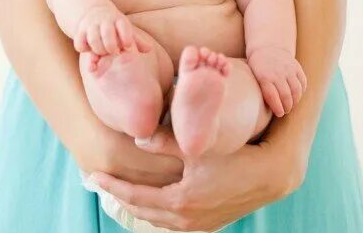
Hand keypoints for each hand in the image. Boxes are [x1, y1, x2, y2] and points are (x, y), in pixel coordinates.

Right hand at [75, 5, 151, 69]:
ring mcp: (91, 25)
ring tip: (102, 53)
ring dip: (98, 49)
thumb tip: (149, 49)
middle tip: (113, 51)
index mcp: (118, 20)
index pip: (123, 27)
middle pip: (107, 33)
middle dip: (110, 45)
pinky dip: (83, 48)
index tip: (128, 46)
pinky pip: (79, 42)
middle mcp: (104, 21)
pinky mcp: (80, 31)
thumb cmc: (114, 25)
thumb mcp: (126, 28)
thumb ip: (137, 40)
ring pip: (92, 38)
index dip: (126, 37)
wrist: (93, 11)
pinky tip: (89, 50)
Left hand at [88, 126, 302, 230]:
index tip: (93, 175)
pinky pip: (171, 223)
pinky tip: (147, 201)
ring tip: (118, 191)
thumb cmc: (233, 156)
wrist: (268, 176)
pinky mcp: (207, 224)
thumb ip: (164, 141)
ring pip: (156, 219)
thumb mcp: (195, 147)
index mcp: (180, 202)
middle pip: (142, 211)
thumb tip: (136, 138)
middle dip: (119, 196)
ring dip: (136, 206)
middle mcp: (187, 220)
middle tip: (99, 182)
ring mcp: (198, 226)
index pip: (135, 196)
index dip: (112, 186)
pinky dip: (155, 212)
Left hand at [246, 46, 307, 117]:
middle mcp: (278, 73)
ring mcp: (289, 69)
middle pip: (286, 95)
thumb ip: (261, 90)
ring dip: (295, 101)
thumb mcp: (253, 76)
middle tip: (285, 111)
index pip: (273, 96)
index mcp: (264, 76)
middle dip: (287, 106)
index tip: (279, 114)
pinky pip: (303, 83)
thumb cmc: (257, 67)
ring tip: (291, 105)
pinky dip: (301, 91)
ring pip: (296, 90)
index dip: (277, 107)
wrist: (266, 48)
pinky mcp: (297, 67)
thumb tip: (267, 109)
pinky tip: (296, 96)